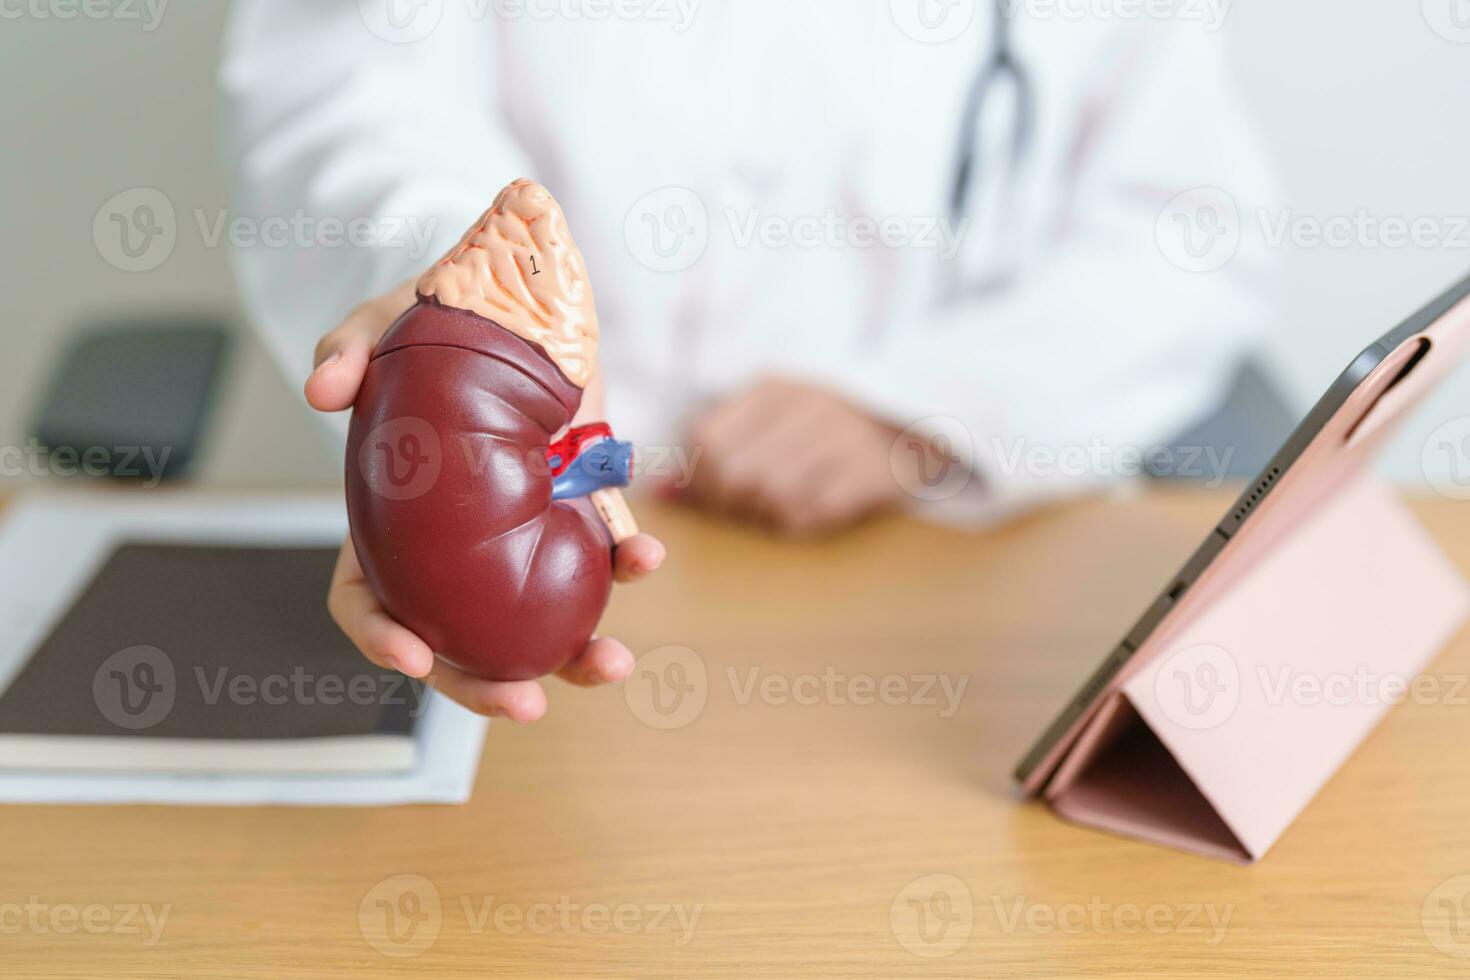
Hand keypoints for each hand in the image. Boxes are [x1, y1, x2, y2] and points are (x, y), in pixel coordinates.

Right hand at [308, 283, 665, 720]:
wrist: (520, 300)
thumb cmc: (434, 325)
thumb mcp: (378, 328)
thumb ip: (343, 354)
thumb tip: (320, 392)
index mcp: (389, 528)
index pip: (368, 603)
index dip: (383, 640)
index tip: (415, 658)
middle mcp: (455, 552)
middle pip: (460, 643)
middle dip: (488, 686)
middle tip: (525, 704)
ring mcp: (519, 538)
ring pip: (541, 620)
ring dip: (578, 654)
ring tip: (611, 667)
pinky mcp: (578, 512)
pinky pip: (603, 553)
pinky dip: (627, 562)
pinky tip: (644, 557)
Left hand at [683, 378, 906, 536]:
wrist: (912, 421)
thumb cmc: (826, 429)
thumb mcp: (774, 420)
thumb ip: (720, 450)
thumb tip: (660, 493)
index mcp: (773, 390)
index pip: (708, 442)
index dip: (702, 481)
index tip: (717, 495)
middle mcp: (805, 407)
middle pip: (736, 474)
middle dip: (734, 504)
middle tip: (752, 508)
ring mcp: (841, 437)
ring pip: (773, 496)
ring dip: (771, 514)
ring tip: (787, 506)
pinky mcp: (871, 471)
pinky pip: (816, 511)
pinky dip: (806, 521)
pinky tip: (816, 510)